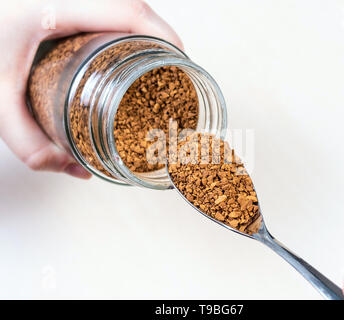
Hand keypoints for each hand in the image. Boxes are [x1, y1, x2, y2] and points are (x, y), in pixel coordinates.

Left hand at [0, 0, 181, 178]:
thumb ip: (31, 144)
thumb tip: (79, 169)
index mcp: (52, 6)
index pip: (128, 10)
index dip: (163, 33)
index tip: (180, 58)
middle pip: (133, 4)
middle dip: (161, 34)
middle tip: (172, 66)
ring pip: (123, 2)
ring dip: (145, 28)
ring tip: (156, 57)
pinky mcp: (64, 0)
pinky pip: (108, 5)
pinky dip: (126, 22)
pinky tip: (128, 42)